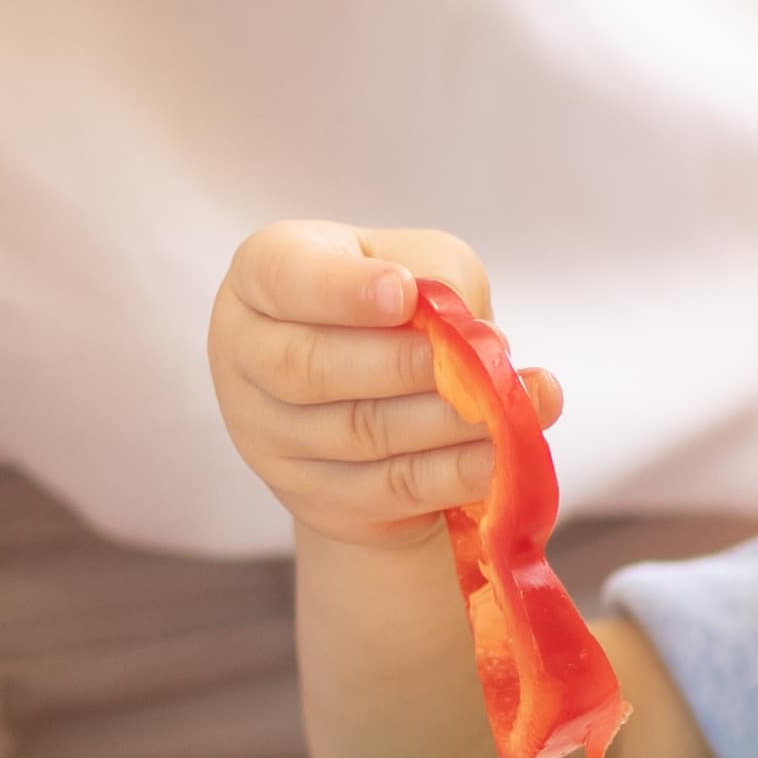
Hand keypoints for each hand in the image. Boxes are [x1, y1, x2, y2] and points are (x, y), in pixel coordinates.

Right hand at [210, 220, 551, 545]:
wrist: (373, 391)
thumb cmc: (391, 307)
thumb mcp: (412, 261)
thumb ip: (433, 278)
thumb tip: (471, 337)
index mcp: (261, 276)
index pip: (283, 277)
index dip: (342, 290)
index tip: (404, 294)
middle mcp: (245, 355)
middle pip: (309, 368)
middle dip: (400, 366)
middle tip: (474, 360)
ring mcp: (270, 436)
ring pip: (357, 434)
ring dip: (445, 422)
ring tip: (512, 405)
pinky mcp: (314, 497)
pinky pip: (388, 488)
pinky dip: (453, 473)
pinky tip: (502, 454)